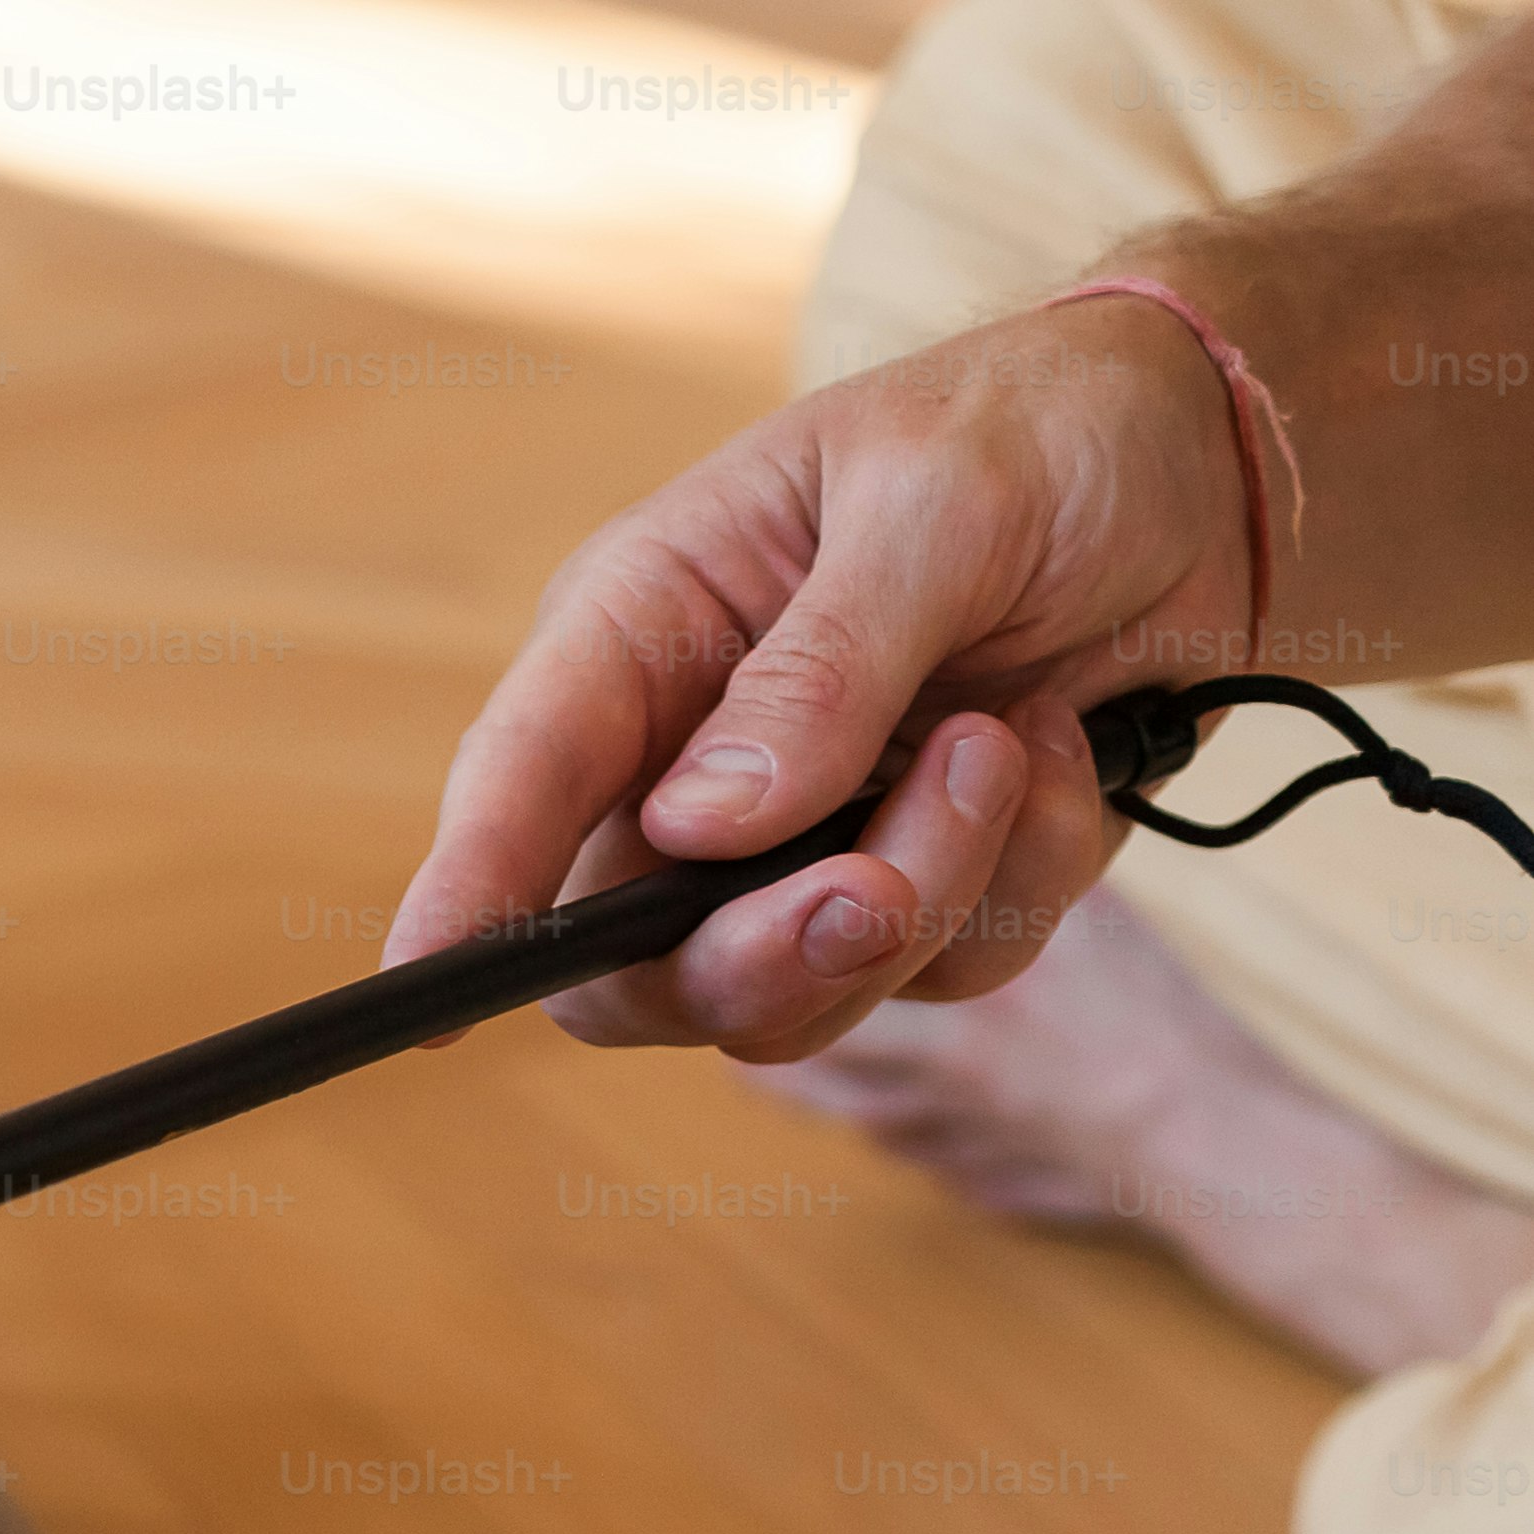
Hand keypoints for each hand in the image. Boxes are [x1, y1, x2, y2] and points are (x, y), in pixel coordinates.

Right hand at [382, 296, 1258, 1058]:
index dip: (462, 896)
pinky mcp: (911, 881)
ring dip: (934, 891)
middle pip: (633, 958)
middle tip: (878, 892)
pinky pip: (942, 970)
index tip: (420, 995)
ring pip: (794, 988)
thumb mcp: (941, 501)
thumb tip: (701, 824)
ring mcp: (795, 839)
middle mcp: (688, 757)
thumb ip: (821, 666)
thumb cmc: (1049, 429)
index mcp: (642, 630)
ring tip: (1011, 743)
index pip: (518, 784)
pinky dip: (1027, 879)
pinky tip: (1058, 754)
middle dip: (762, 954)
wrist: (1222, 464)